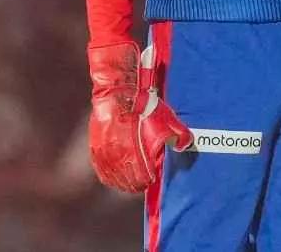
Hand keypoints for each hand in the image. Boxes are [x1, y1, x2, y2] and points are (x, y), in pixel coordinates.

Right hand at [88, 42, 191, 193]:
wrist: (121, 95)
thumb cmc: (146, 108)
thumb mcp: (169, 121)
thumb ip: (180, 136)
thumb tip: (185, 145)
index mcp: (138, 156)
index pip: (143, 179)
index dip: (147, 181)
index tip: (151, 181)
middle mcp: (120, 158)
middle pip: (127, 181)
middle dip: (135, 184)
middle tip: (140, 184)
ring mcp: (106, 154)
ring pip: (112, 177)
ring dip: (120, 181)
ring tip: (126, 183)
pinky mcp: (95, 148)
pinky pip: (100, 168)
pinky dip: (107, 174)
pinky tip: (111, 175)